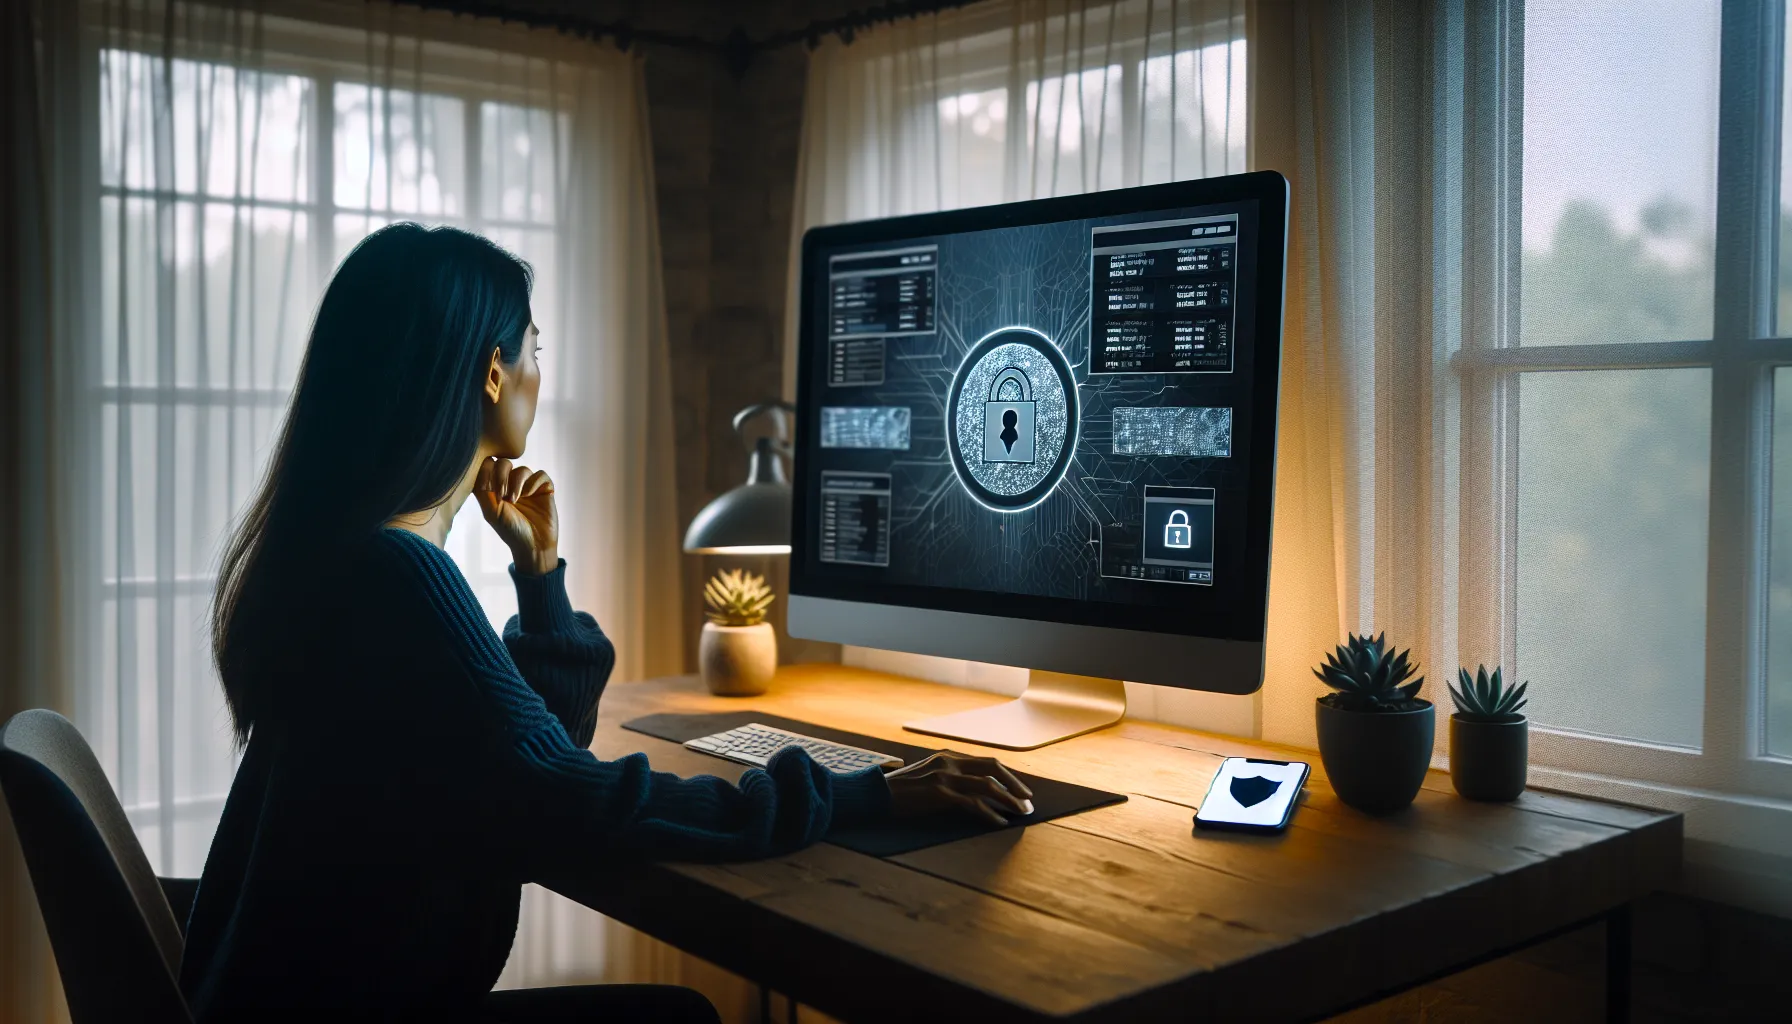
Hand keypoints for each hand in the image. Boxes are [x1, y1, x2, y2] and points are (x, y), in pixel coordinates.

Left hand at [475, 458, 558, 574]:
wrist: (533, 545)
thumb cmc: (510, 531)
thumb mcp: (491, 511)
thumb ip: (482, 490)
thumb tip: (482, 466)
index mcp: (496, 488)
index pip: (489, 466)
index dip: (487, 471)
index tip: (487, 488)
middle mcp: (512, 485)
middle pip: (504, 463)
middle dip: (501, 476)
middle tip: (501, 495)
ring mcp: (529, 486)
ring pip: (522, 469)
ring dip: (517, 483)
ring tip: (515, 500)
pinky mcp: (545, 488)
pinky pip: (540, 474)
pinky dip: (533, 483)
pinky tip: (530, 495)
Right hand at [886, 752, 1033, 825]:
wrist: (874, 795)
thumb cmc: (900, 791)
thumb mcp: (927, 777)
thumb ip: (948, 779)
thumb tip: (974, 793)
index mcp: (947, 757)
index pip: (986, 762)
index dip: (1007, 775)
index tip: (1020, 789)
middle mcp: (948, 762)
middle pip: (992, 768)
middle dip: (1014, 784)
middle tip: (1028, 800)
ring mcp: (944, 777)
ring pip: (987, 786)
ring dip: (1008, 800)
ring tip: (1021, 813)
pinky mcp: (939, 794)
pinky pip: (973, 804)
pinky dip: (989, 814)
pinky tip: (999, 823)